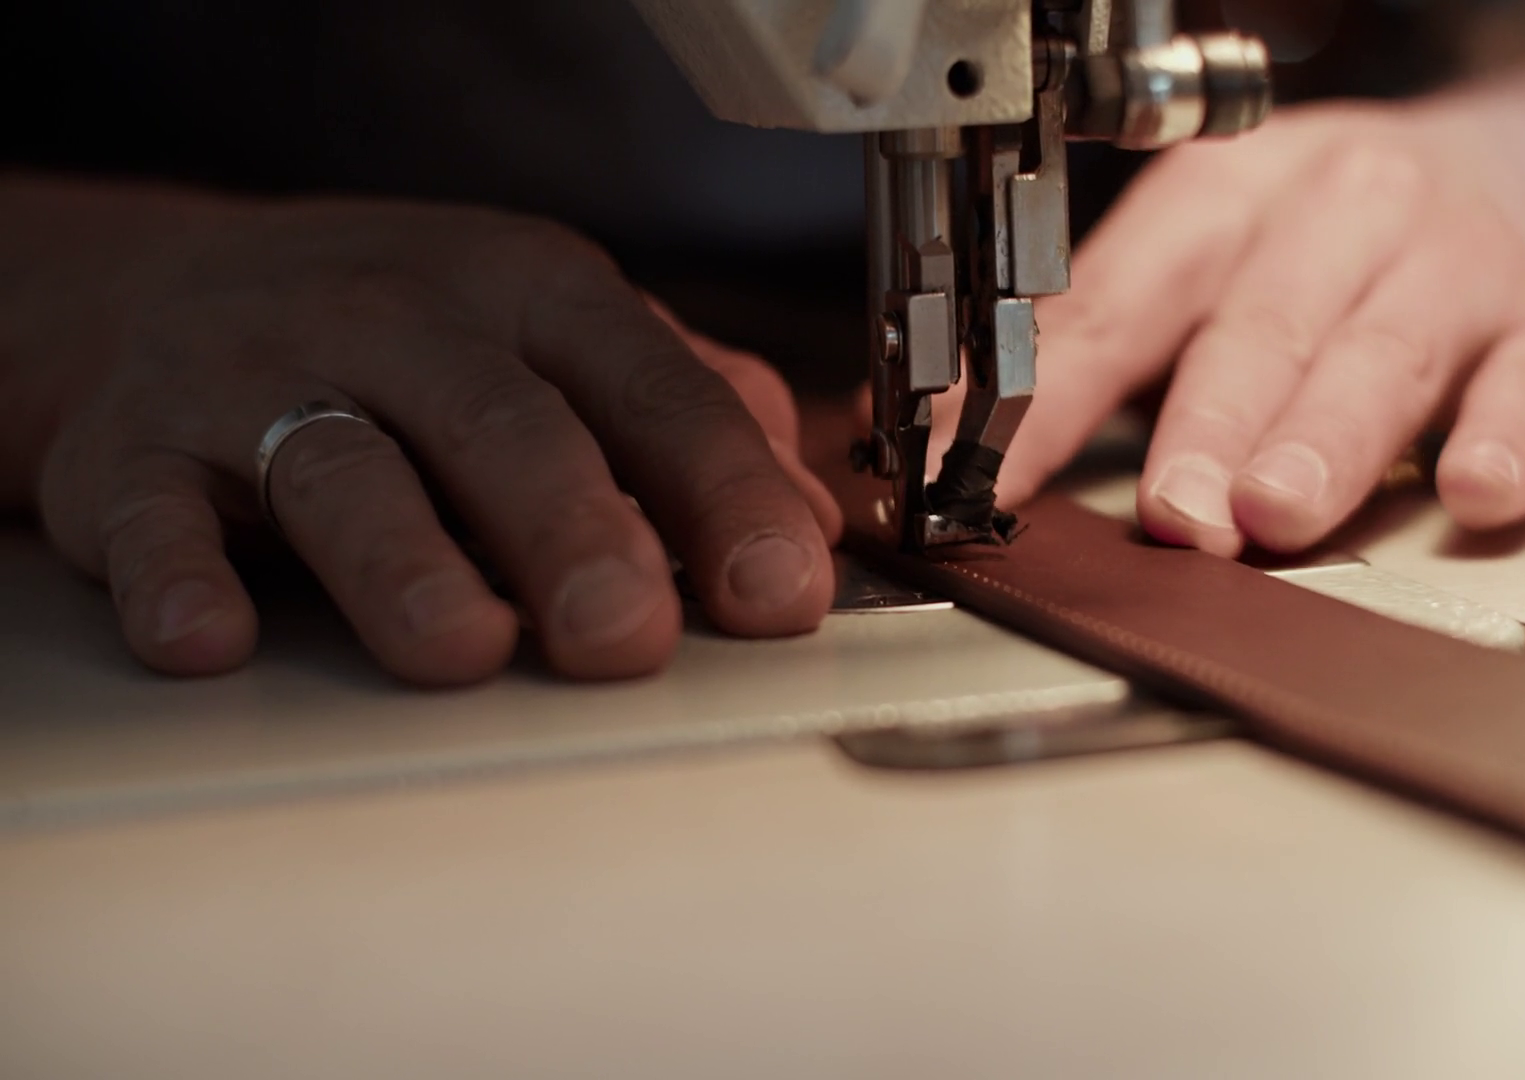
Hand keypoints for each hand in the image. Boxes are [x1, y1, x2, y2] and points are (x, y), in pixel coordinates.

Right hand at [7, 183, 837, 683]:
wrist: (181, 288)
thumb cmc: (418, 341)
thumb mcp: (565, 343)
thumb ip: (690, 420)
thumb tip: (810, 523)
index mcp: (534, 296)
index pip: (651, 390)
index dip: (724, 491)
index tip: (781, 592)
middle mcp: (402, 322)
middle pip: (503, 424)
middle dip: (575, 532)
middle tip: (627, 638)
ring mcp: (263, 379)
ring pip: (342, 465)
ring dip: (405, 564)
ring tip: (463, 649)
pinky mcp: (138, 453)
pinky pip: (155, 514)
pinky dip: (180, 577)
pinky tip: (215, 639)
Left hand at [939, 102, 1524, 555]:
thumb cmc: (1344, 244)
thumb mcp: (1216, 261)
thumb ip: (1110, 350)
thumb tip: (970, 439)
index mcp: (1233, 194)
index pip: (1121, 298)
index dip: (1049, 391)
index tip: (982, 471)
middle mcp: (1344, 212)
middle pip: (1259, 325)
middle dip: (1207, 427)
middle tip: (1169, 513)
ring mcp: (1457, 264)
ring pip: (1381, 354)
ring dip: (1325, 441)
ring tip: (1278, 512)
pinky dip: (1505, 439)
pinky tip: (1474, 491)